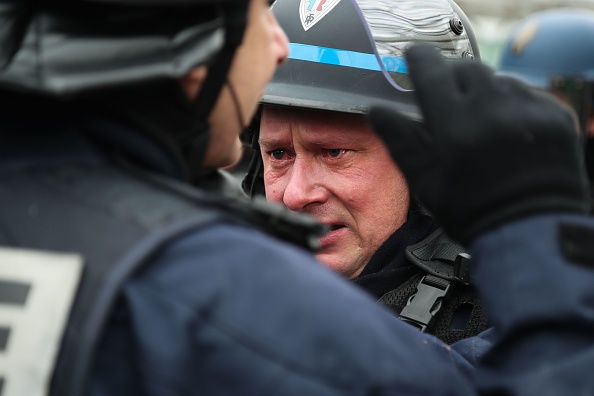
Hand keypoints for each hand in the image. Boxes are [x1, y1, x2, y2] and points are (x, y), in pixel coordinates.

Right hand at [369, 44, 589, 244]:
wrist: (530, 231)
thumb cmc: (472, 212)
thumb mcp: (426, 181)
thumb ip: (401, 141)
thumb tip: (376, 112)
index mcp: (455, 127)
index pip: (432, 72)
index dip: (419, 59)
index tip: (414, 56)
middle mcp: (493, 111)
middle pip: (466, 69)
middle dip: (452, 75)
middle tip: (446, 94)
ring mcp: (528, 111)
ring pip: (497, 80)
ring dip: (483, 91)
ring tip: (480, 121)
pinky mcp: (554, 116)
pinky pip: (527, 94)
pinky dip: (512, 104)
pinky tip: (506, 129)